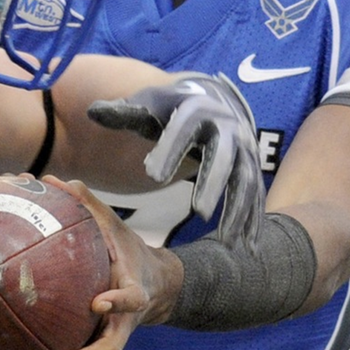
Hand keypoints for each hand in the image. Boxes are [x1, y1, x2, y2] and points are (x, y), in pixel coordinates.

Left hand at [27, 176, 181, 349]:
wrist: (156, 286)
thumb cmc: (127, 251)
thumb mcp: (115, 226)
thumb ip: (88, 204)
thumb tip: (52, 179)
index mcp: (133, 293)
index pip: (130, 300)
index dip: (118, 303)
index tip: (99, 302)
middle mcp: (122, 323)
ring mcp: (109, 339)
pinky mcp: (94, 347)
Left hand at [86, 73, 265, 245]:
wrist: (212, 100)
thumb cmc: (171, 109)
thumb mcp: (148, 105)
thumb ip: (124, 113)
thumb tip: (94, 112)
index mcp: (198, 109)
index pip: (183, 128)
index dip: (169, 149)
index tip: (151, 174)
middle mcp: (228, 128)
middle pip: (223, 157)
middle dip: (213, 184)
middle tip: (199, 212)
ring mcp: (245, 150)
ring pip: (245, 182)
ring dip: (239, 211)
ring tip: (228, 242)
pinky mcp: (252, 169)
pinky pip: (255, 197)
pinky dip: (253, 222)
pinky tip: (249, 248)